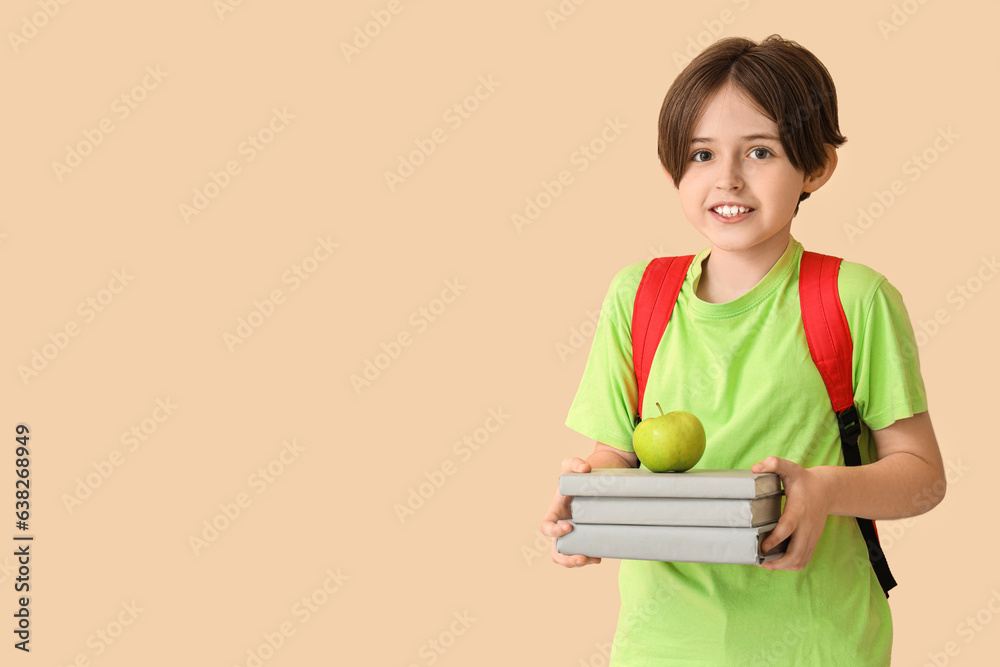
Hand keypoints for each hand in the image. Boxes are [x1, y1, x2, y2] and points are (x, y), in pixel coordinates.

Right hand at [540, 457, 601, 567]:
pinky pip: (585, 553)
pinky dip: (590, 559)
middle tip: (581, 557)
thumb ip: (575, 462)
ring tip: (594, 559)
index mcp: (556, 511)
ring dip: (577, 563)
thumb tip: (585, 469)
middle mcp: (562, 526)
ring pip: (568, 556)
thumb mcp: (575, 464)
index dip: (554, 531)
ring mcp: (575, 534)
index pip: (547, 526)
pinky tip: (600, 557)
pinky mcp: (588, 537)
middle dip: (565, 558)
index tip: (570, 526)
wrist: (597, 479)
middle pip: (555, 550)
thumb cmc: (582, 473)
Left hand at [750, 456, 832, 571]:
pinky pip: (804, 559)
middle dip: (777, 562)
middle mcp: (806, 526)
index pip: (787, 528)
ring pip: (800, 560)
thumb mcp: (789, 468)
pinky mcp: (812, 541)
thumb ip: (774, 464)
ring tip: (765, 563)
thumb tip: (755, 468)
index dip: (775, 540)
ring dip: (783, 566)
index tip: (762, 547)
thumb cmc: (804, 480)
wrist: (829, 489)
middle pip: (796, 553)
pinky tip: (777, 561)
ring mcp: (811, 536)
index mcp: (798, 510)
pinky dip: (791, 565)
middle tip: (759, 560)